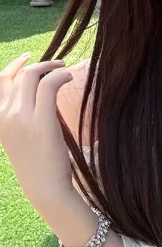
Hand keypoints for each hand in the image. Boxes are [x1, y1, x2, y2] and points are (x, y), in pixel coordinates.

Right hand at [0, 55, 76, 212]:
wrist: (45, 189)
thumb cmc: (39, 165)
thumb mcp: (21, 138)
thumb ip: (24, 116)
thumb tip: (42, 92)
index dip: (14, 65)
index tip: (28, 57)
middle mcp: (5, 117)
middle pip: (19, 76)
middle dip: (39, 65)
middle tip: (58, 65)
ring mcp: (21, 119)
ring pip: (32, 77)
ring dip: (51, 67)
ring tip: (65, 70)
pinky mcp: (41, 122)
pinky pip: (48, 85)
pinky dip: (59, 76)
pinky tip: (69, 78)